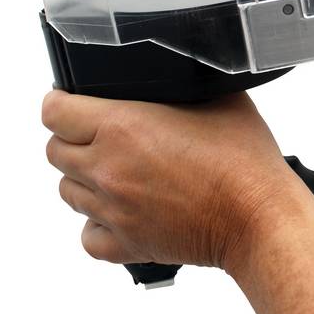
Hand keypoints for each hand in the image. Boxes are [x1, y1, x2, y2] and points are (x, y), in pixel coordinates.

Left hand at [42, 90, 301, 272]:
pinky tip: (123, 209)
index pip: (54, 111)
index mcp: (122, 127)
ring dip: (85, 177)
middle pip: (54, 151)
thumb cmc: (246, 161)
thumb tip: (175, 69)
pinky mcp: (127, 244)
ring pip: (67, 191)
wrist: (260, 217)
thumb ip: (184, 80)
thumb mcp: (220, 98)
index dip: (64, 102)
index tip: (78, 103)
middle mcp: (108, 168)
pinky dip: (97, 223)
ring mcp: (113, 210)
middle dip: (74, 139)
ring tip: (119, 171)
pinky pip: (87, 235)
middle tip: (106, 136)